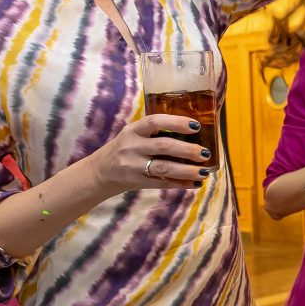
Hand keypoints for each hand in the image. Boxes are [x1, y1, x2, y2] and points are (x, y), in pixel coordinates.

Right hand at [87, 115, 213, 196]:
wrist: (99, 173)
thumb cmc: (123, 148)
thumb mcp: (132, 134)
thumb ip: (154, 131)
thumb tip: (191, 130)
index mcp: (133, 130)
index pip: (155, 121)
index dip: (176, 122)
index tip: (196, 126)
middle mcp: (132, 146)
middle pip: (164, 146)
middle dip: (188, 150)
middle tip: (205, 153)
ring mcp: (133, 166)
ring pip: (164, 168)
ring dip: (187, 170)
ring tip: (204, 171)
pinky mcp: (137, 182)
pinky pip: (162, 183)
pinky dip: (180, 183)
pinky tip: (195, 183)